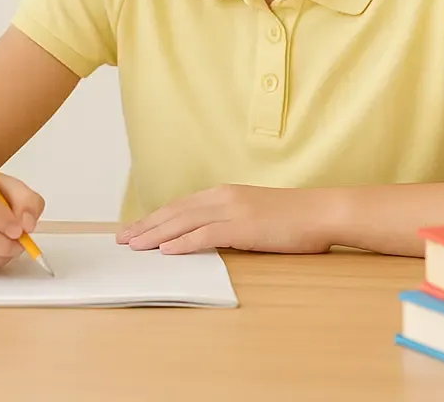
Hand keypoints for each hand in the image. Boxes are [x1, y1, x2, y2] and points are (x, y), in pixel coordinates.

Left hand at [116, 184, 339, 254]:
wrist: (321, 212)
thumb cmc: (292, 218)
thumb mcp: (252, 213)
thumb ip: (227, 221)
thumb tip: (204, 236)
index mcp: (222, 193)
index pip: (178, 206)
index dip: (153, 218)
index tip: (133, 229)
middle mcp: (222, 197)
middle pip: (174, 212)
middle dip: (145, 226)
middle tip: (122, 240)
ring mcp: (232, 210)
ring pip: (183, 222)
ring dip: (156, 235)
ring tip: (135, 246)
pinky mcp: (243, 226)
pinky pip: (206, 235)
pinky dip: (183, 242)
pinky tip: (167, 251)